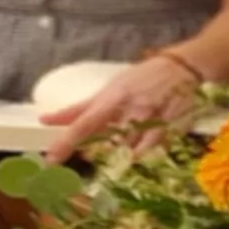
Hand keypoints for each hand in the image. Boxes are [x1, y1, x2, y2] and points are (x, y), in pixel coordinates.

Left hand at [42, 53, 202, 162]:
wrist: (182, 68)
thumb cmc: (139, 79)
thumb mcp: (107, 90)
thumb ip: (79, 109)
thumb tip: (46, 120)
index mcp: (111, 98)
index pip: (83, 124)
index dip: (66, 143)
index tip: (51, 160)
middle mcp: (131, 108)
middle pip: (108, 141)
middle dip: (97, 154)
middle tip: (89, 157)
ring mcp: (154, 118)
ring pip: (132, 148)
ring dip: (120, 157)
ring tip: (116, 157)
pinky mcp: (173, 126)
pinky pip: (155, 149)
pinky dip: (144, 155)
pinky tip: (139, 156)